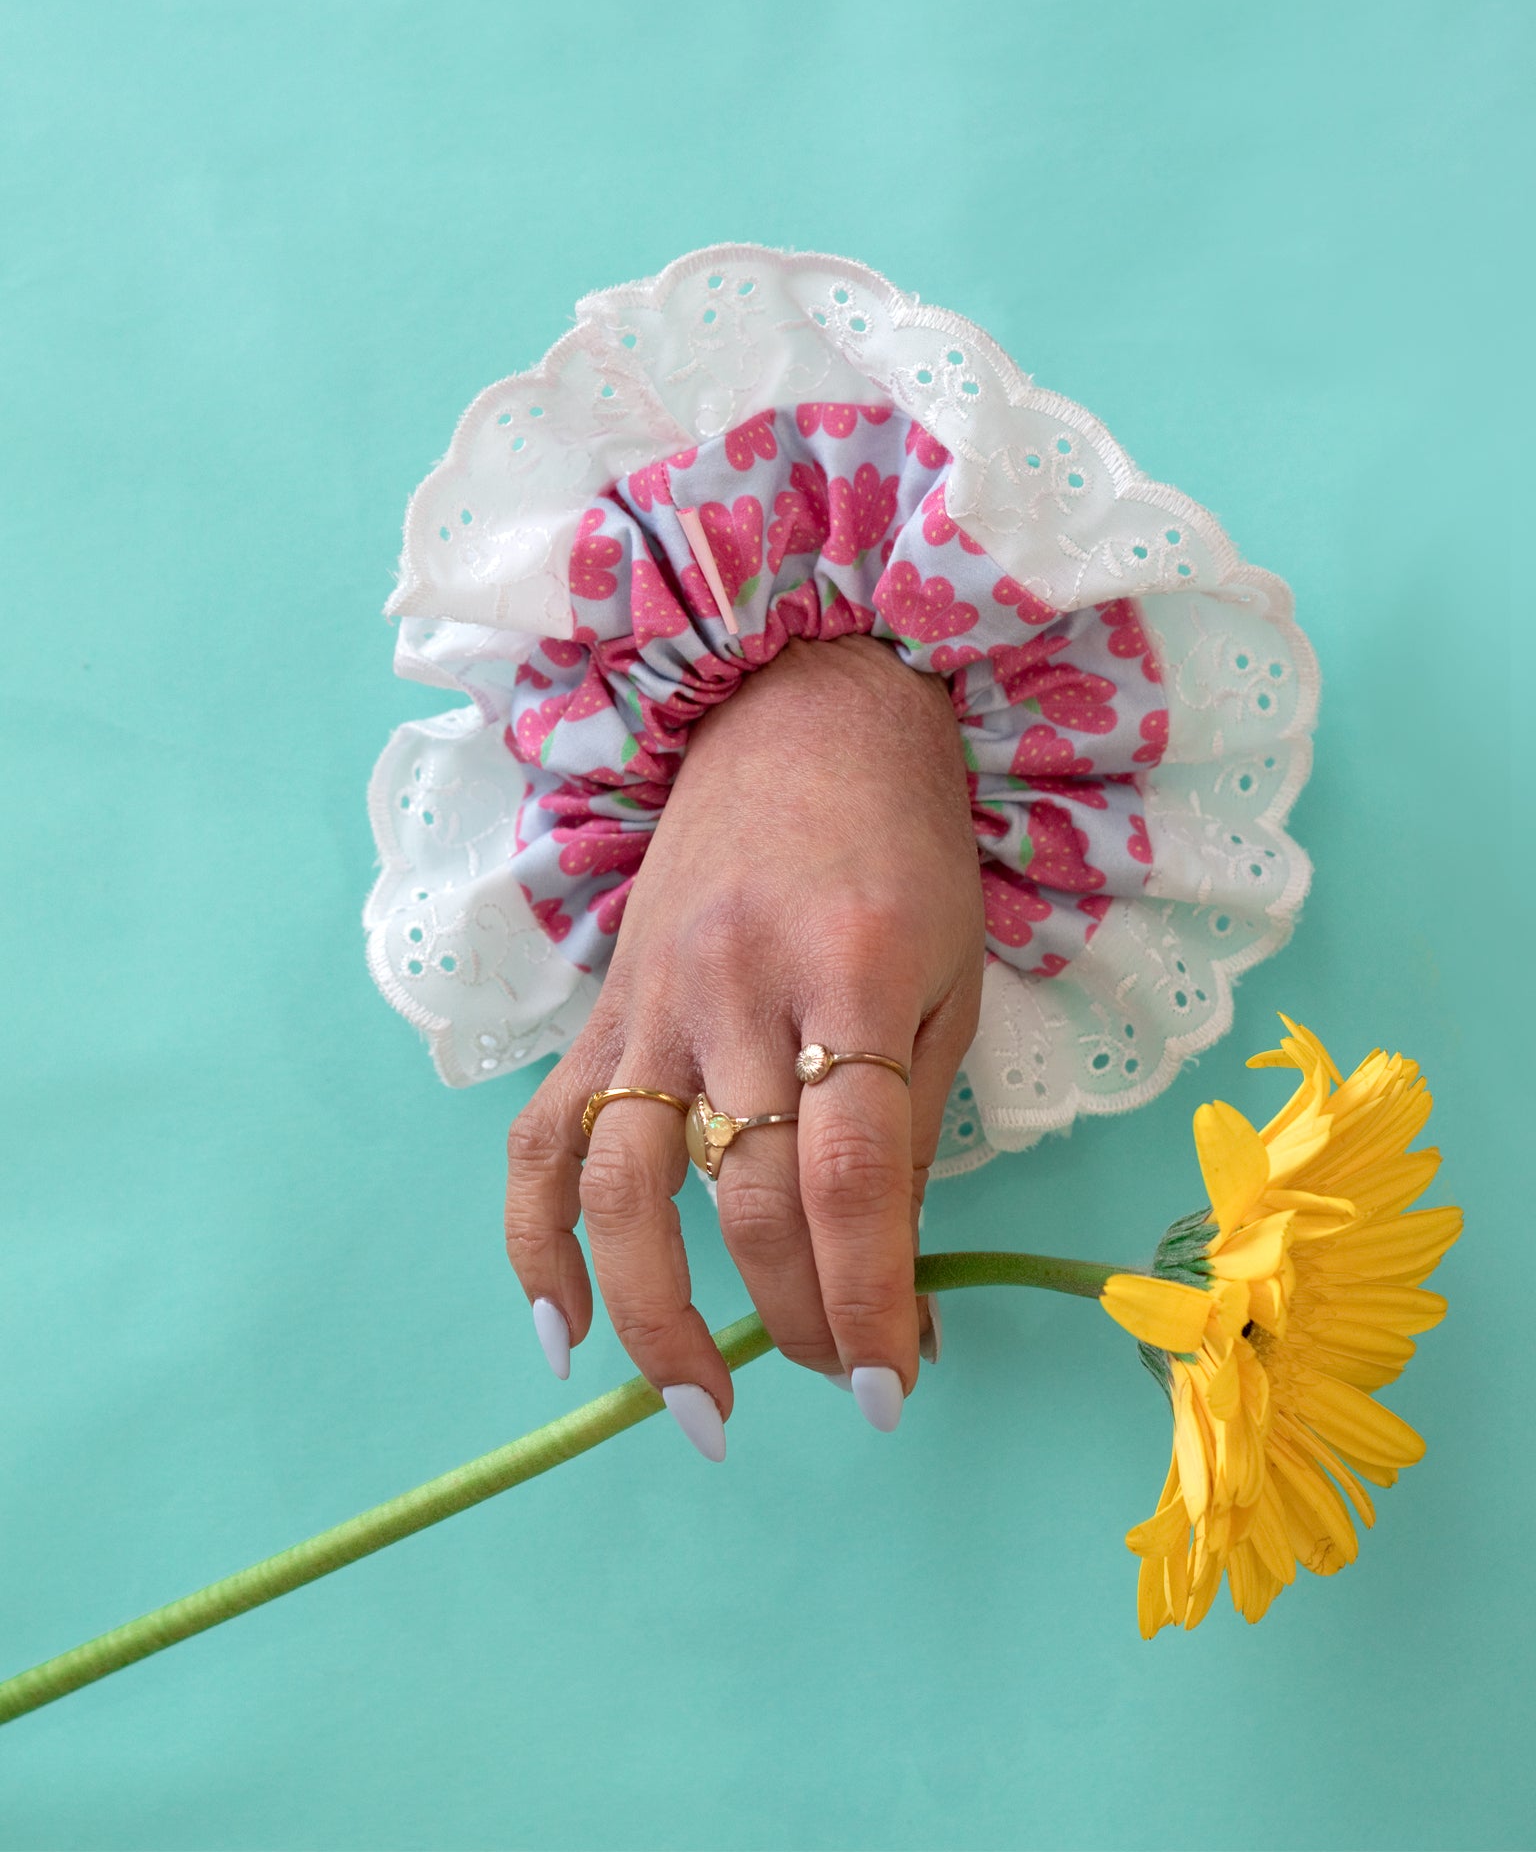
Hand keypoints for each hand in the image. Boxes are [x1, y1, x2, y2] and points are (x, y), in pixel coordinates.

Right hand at [504, 634, 983, 1450]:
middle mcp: (738, 990)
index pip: (854, 1178)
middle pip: (751, 1198)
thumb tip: (889, 1279)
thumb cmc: (905, 845)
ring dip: (662, 1322)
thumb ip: (912, 1125)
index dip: (873, 1299)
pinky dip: (537, 1245)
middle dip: (803, 1322)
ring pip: (630, 1190)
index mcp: (855, 972)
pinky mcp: (602, 1010)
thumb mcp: (950, 975)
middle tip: (853, 1382)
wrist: (807, 709)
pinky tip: (562, 1333)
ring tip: (705, 1412)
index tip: (899, 1383)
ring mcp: (654, 1001)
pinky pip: (544, 1139)